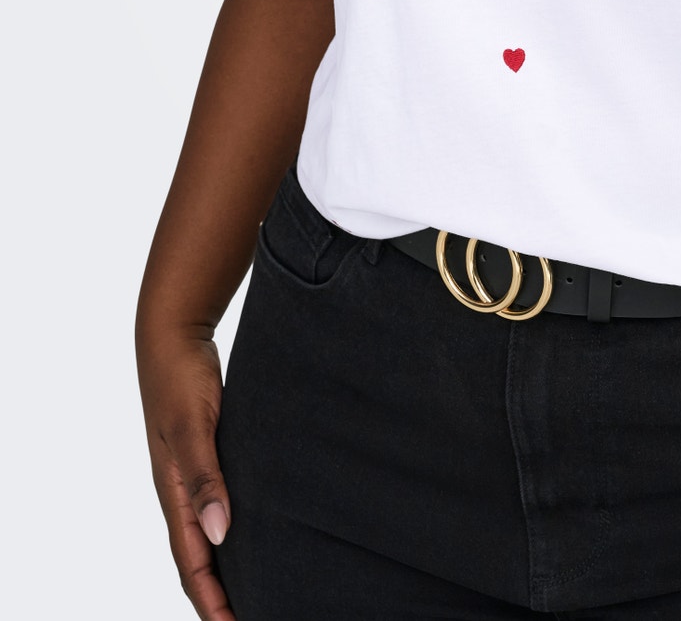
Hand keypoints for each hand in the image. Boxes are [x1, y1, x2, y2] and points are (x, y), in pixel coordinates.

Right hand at [138, 328, 235, 619]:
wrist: (174, 336)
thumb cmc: (181, 377)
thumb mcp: (194, 425)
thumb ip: (206, 476)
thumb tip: (220, 533)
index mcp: (173, 492)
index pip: (191, 563)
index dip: (211, 600)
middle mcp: (181, 490)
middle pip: (198, 559)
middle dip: (219, 596)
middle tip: (252, 618)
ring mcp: (193, 474)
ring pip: (209, 534)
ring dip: (227, 566)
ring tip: (259, 590)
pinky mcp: (209, 455)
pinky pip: (219, 504)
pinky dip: (234, 529)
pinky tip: (258, 530)